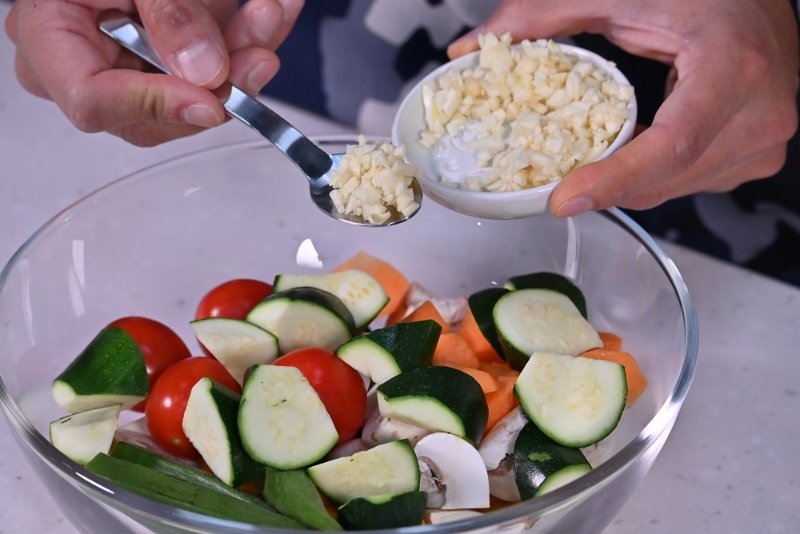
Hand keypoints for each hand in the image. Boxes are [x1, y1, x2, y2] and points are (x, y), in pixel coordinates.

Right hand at [5, 0, 302, 145]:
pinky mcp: (167, 60)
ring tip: (272, 16)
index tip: (211, 104)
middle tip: (259, 54)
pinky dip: (246, 41)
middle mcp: (87, 64)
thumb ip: (165, 13)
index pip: (93, 100)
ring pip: (194, 94)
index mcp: (49, 38)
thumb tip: (204, 70)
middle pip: (156, 111)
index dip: (156, 107)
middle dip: (219, 85)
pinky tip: (273, 16)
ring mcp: (128, 67)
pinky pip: (211, 68)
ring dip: (244, 57)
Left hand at [448, 0, 799, 216]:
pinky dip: (651, 175)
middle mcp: (759, 116)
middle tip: (558, 177)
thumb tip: (472, 47)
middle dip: (605, 184)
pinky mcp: (756, 157)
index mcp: (733, 69)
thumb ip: (545, 16)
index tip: (564, 199)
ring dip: (627, 182)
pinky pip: (687, 184)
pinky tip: (637, 148)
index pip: (671, 146)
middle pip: (665, 178)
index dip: (614, 179)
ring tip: (601, 153)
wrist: (757, 2)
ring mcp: (762, 142)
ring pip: (673, 190)